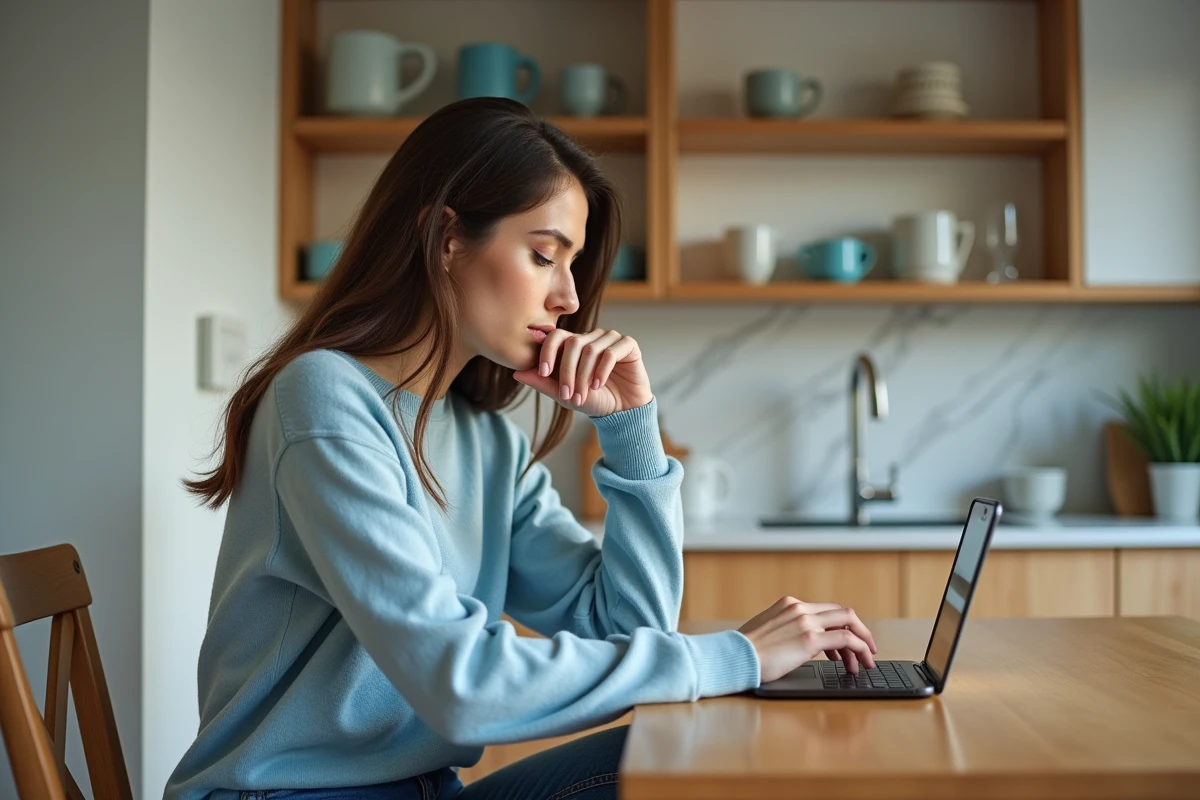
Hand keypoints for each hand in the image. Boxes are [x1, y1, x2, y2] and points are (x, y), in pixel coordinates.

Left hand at [513, 328, 652, 417]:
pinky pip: (611, 352)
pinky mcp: (628, 345)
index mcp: (574, 345)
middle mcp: (591, 338)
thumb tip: (516, 372)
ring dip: (584, 376)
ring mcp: (610, 339)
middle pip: (572, 343)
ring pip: (591, 349)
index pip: (556, 336)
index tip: (543, 372)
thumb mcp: (564, 395)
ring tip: (584, 396)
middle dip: (567, 371)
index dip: (547, 351)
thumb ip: (542, 382)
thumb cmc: (592, 400)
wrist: (621, 411)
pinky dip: (602, 371)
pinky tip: (598, 385)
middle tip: (567, 395)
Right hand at [738, 596, 877, 683]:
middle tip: (866, 650)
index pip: (825, 610)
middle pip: (842, 612)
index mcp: (788, 604)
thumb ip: (786, 631)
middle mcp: (799, 608)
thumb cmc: (745, 652)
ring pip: (849, 622)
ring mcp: (805, 621)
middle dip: (859, 631)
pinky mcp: (810, 638)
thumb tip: (799, 645)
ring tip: (864, 662)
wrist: (734, 657)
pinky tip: (860, 663)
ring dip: (862, 642)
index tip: (845, 644)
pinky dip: (859, 649)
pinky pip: (846, 639)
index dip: (840, 626)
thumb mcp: (768, 632)